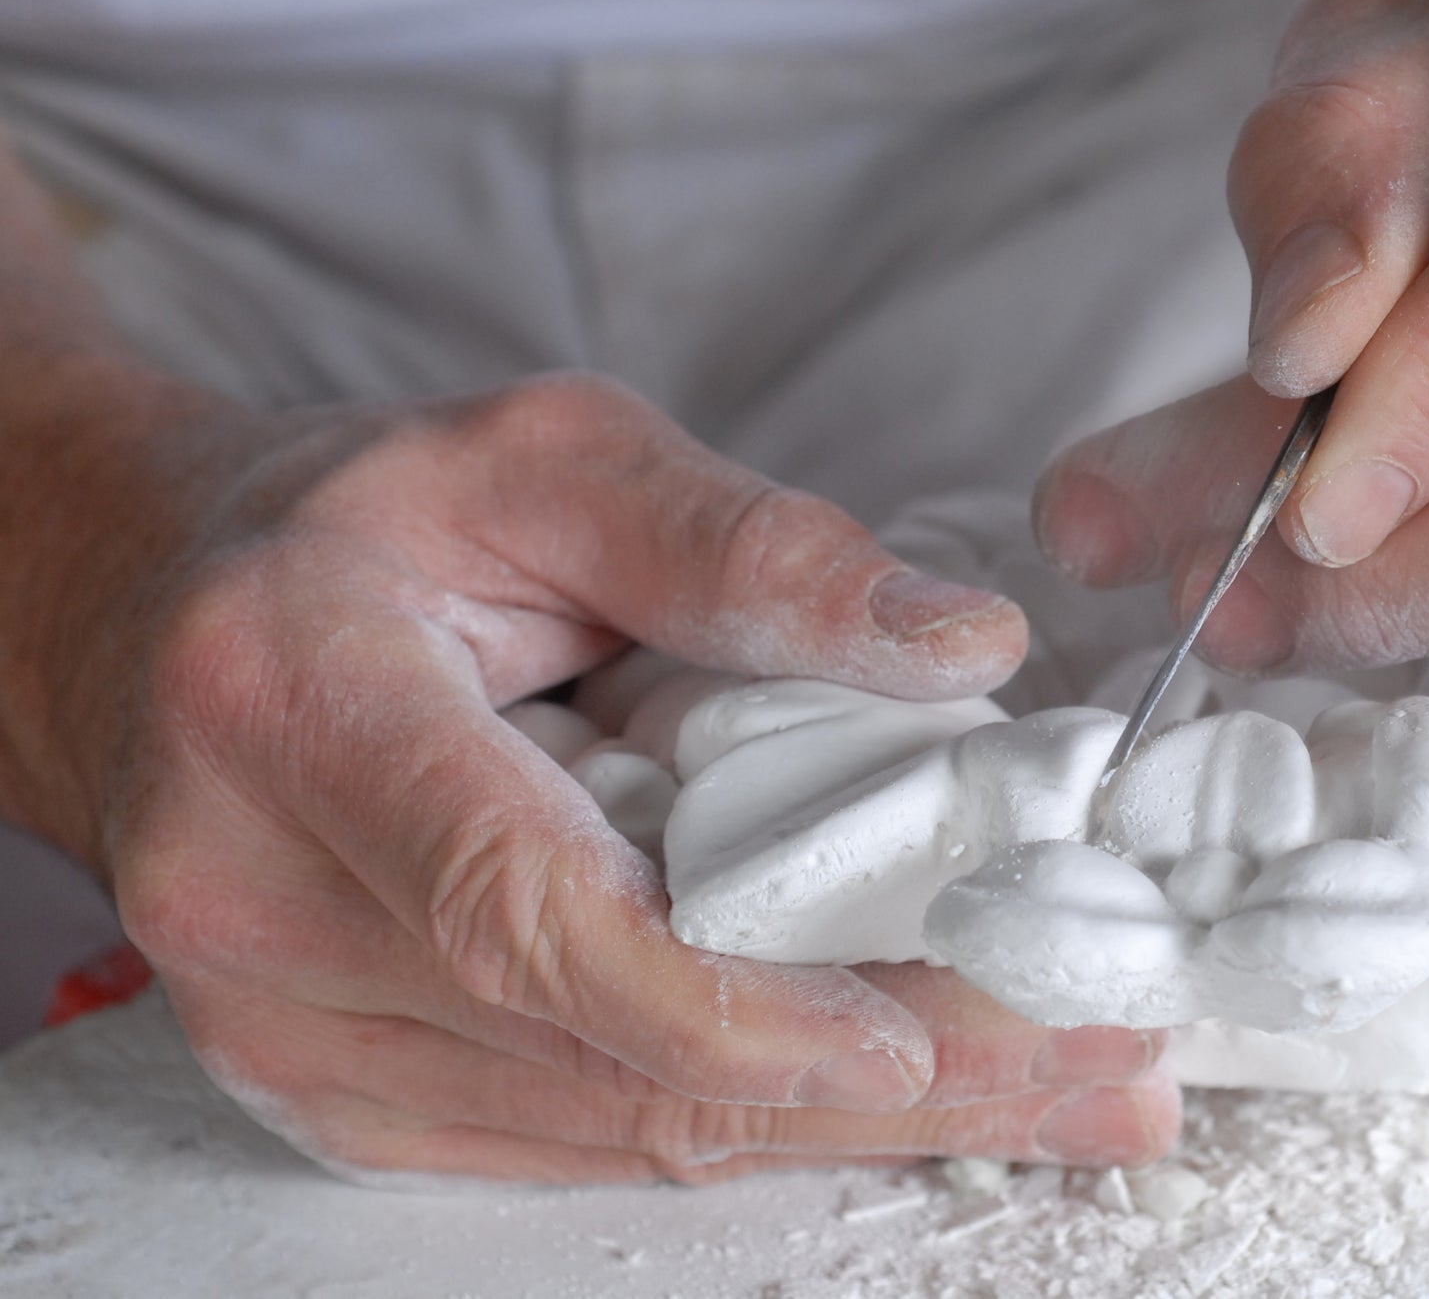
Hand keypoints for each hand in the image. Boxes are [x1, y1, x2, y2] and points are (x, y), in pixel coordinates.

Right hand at [27, 372, 1174, 1181]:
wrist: (157, 615)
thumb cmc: (355, 522)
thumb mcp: (547, 458)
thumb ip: (747, 547)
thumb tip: (962, 642)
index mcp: (299, 710)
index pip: (521, 908)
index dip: (729, 999)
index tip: (920, 1032)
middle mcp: (265, 903)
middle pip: (605, 1051)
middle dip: (881, 1080)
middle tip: (1105, 1066)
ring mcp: (284, 1026)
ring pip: (609, 1126)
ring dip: (849, 1117)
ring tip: (1063, 1082)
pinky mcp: (334, 1085)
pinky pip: (573, 1135)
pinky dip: (750, 1117)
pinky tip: (903, 1092)